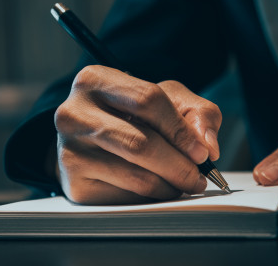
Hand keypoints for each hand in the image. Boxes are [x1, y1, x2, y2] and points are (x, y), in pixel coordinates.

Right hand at [54, 65, 221, 203]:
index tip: (202, 152)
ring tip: (182, 183)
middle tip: (198, 176)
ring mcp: (69, 150)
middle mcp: (73, 113)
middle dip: (179, 165)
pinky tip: (156, 187)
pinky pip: (124, 196)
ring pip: (135, 174)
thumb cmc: (129, 115)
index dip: (181, 129)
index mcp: (94, 80)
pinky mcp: (74, 183)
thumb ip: (197, 112)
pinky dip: (150, 196)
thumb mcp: (165, 98)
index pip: (147, 100)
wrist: (88, 139)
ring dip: (169, 185)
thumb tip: (207, 146)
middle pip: (140, 143)